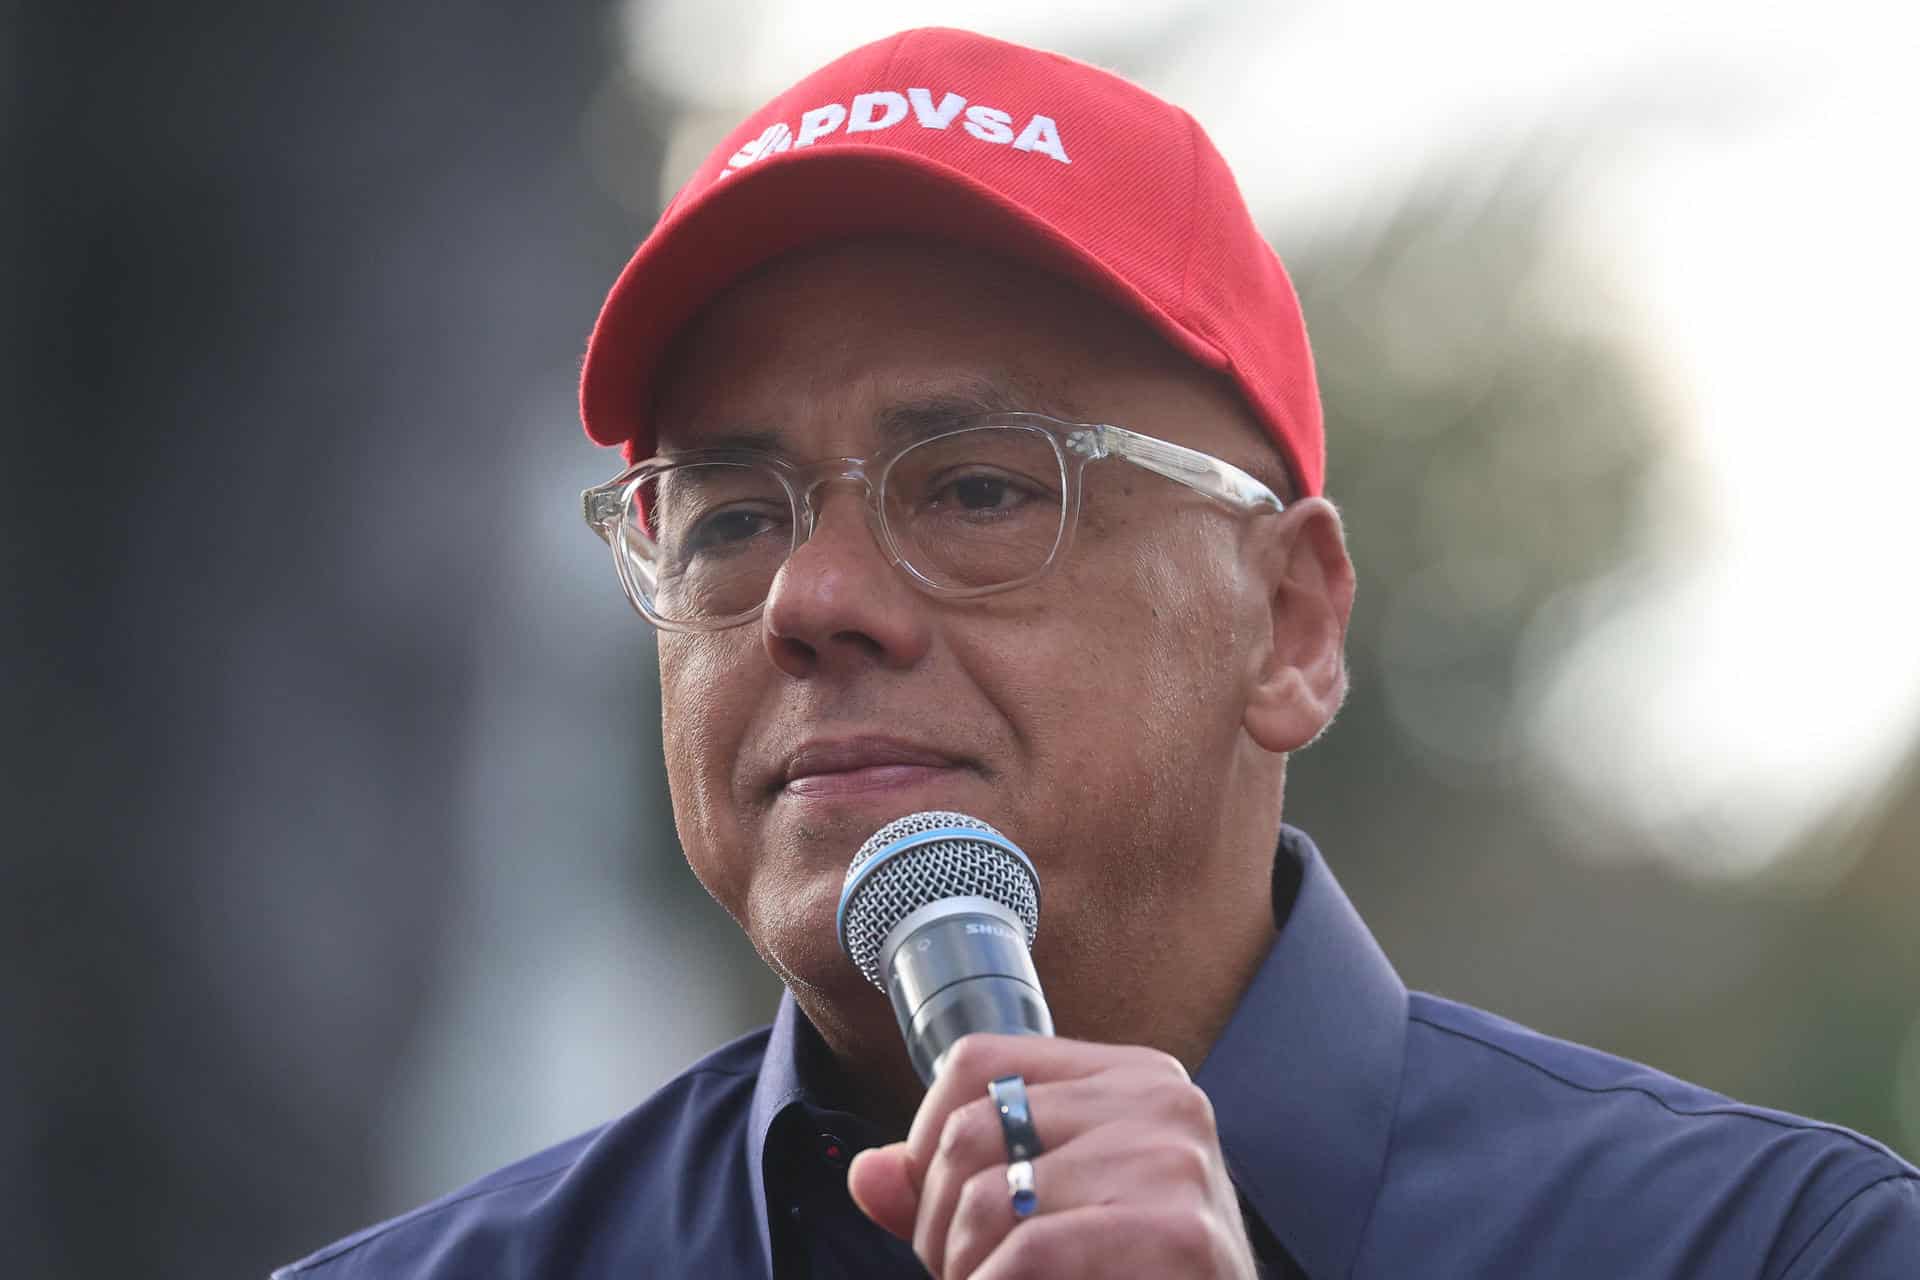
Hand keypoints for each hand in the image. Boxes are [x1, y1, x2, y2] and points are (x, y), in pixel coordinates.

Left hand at [847, 1034, 1257, 1278]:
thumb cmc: (1133, 1271)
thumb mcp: (1046, 1213)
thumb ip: (957, 1189)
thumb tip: (866, 1175)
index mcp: (1130, 1076)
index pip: (977, 1061)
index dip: (926, 1137)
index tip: (935, 1207)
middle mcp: (1160, 1099)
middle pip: (973, 1129)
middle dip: (937, 1221)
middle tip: (961, 1272)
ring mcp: (1174, 1161)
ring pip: (990, 1198)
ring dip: (964, 1268)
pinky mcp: (1180, 1232)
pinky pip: (1031, 1252)